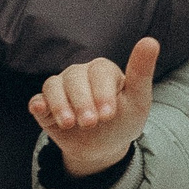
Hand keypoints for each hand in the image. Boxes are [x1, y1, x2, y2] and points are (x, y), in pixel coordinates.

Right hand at [29, 37, 158, 179]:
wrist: (104, 148)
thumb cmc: (123, 121)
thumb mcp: (138, 100)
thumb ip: (141, 72)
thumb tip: (151, 41)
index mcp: (103, 70)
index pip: (98, 71)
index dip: (102, 92)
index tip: (108, 114)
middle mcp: (79, 75)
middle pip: (74, 77)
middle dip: (81, 101)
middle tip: (90, 123)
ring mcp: (61, 89)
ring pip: (53, 85)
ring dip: (60, 104)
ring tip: (69, 124)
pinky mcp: (45, 106)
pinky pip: (37, 100)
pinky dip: (38, 104)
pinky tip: (41, 110)